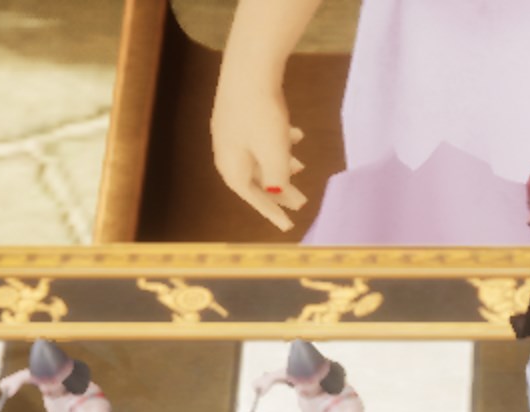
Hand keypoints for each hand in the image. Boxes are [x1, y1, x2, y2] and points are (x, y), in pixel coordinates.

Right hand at [210, 82, 307, 232]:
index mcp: (231, 166)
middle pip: (256, 178)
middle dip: (280, 189)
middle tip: (301, 202)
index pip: (253, 197)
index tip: (288, 226)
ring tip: (301, 167)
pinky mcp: (241, 111)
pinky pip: (261, 135)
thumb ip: (277, 177)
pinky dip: (278, 141)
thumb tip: (277, 190)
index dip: (271, 212)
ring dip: (281, 164)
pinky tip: (296, 135)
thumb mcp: (274, 153)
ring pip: (260, 155)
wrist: (249, 67)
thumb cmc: (261, 114)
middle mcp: (227, 150)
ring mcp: (232, 129)